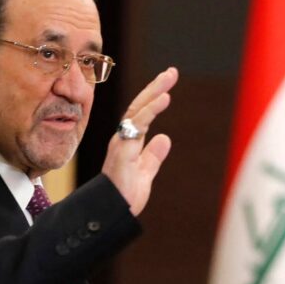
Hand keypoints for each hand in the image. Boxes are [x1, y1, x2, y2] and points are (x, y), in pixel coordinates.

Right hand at [101, 67, 177, 215]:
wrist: (112, 212)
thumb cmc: (124, 197)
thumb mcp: (145, 173)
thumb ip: (153, 156)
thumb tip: (164, 138)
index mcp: (128, 143)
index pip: (141, 115)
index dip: (153, 98)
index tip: (167, 85)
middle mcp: (123, 139)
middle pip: (139, 106)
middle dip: (155, 87)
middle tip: (172, 72)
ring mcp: (121, 143)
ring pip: (137, 110)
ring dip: (154, 92)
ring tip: (169, 78)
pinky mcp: (122, 150)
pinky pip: (136, 124)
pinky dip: (151, 109)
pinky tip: (164, 98)